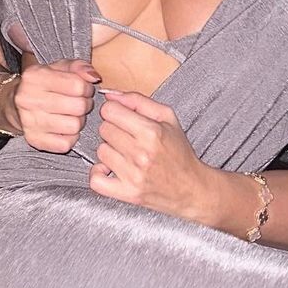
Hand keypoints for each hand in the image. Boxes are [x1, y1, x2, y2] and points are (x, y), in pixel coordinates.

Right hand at [11, 58, 99, 152]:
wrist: (15, 106)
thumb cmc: (43, 85)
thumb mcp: (58, 68)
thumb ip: (78, 67)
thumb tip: (94, 77)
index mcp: (35, 77)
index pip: (77, 85)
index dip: (87, 88)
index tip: (83, 90)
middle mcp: (28, 99)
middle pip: (78, 106)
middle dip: (84, 105)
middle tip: (79, 103)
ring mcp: (29, 122)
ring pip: (74, 126)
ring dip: (78, 121)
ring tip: (71, 115)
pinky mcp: (34, 140)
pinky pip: (66, 143)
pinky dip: (70, 137)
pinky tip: (64, 128)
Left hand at [89, 90, 213, 218]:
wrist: (191, 188)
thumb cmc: (179, 152)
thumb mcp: (167, 118)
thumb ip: (138, 101)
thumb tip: (111, 95)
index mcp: (152, 132)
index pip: (110, 111)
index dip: (115, 112)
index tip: (121, 118)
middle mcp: (141, 154)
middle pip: (104, 129)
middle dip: (114, 130)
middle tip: (127, 137)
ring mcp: (133, 175)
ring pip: (100, 151)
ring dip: (110, 151)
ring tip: (125, 154)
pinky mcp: (127, 193)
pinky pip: (96, 180)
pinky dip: (98, 173)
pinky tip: (109, 169)